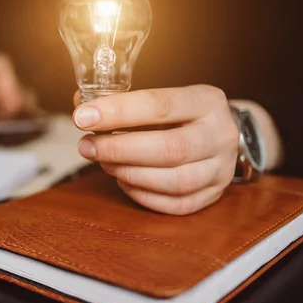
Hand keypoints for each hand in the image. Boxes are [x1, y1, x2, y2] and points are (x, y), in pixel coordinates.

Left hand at [72, 85, 239, 214]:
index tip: (83, 117)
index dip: (117, 112)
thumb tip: (81, 105)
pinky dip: (143, 195)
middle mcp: (219, 134)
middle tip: (88, 146)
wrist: (222, 135)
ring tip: (105, 163)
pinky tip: (124, 182)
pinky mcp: (214, 195)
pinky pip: (177, 204)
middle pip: (169, 148)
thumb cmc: (180, 116)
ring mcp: (221, 168)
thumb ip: (121, 102)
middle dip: (119, 149)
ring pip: (175, 180)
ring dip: (130, 173)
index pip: (159, 105)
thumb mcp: (161, 98)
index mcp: (205, 100)